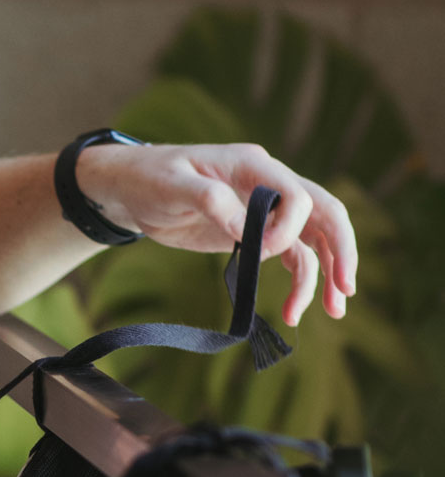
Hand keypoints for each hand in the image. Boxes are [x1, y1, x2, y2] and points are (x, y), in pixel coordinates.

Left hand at [74, 140, 358, 327]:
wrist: (130, 191)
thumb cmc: (149, 178)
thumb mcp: (171, 185)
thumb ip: (209, 200)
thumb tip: (245, 227)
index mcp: (252, 165)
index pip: (296, 193)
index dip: (290, 226)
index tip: (261, 253)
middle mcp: (268, 184)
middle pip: (323, 213)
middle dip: (341, 250)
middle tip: (346, 289)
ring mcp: (264, 211)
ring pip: (312, 239)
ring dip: (326, 273)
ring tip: (332, 311)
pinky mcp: (254, 233)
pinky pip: (291, 255)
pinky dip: (301, 279)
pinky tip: (299, 308)